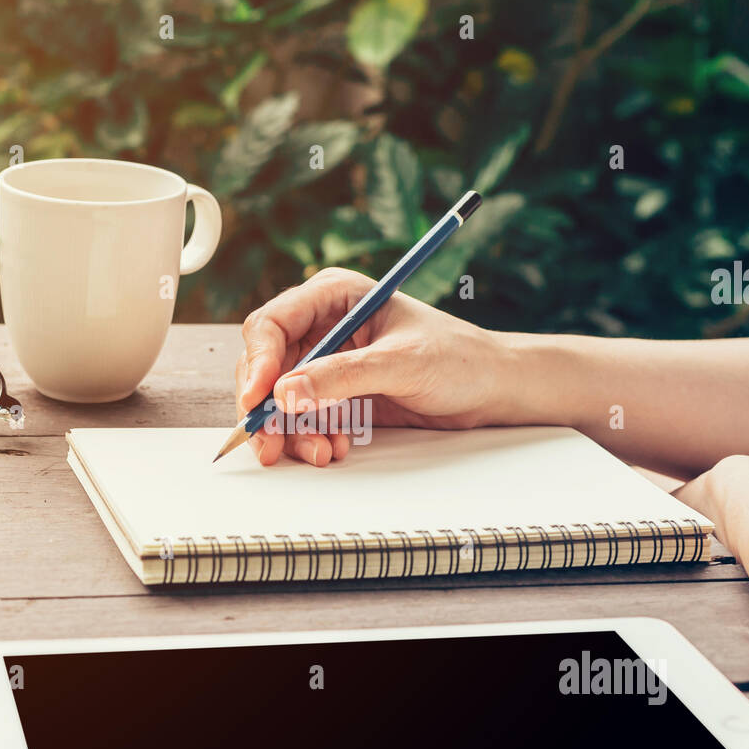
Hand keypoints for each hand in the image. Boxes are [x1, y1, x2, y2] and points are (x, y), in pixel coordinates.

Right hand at [234, 267, 506, 465]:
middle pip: (265, 367)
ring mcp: (327, 363)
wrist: (491, 389)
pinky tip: (333, 449)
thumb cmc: (458, 358)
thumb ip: (342, 377)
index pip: (272, 325)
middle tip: (270, 444)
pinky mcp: (336, 396)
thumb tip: (286, 393)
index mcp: (334, 296)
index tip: (258, 401)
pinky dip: (309, 438)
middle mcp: (323, 326)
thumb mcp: (401, 364)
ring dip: (289, 432)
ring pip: (279, 400)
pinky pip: (302, 420)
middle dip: (267, 409)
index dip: (257, 363)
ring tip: (320, 452)